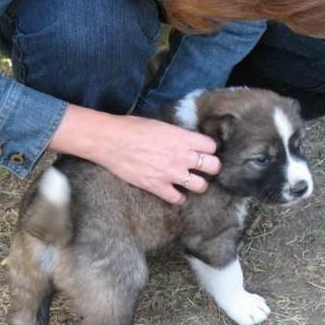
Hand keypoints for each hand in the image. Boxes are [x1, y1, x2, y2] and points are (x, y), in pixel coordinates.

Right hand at [49, 105, 220, 204]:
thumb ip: (178, 136)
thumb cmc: (132, 128)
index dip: (209, 150)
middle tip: (203, 169)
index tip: (204, 152)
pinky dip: (178, 198)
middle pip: (213, 167)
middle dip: (211, 168)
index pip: (212, 147)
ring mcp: (171, 173)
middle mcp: (182, 156)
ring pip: (201, 186)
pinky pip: (178, 199)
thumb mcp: (162, 125)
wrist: (110, 141)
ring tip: (191, 182)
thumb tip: (187, 141)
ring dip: (198, 185)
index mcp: (183, 138)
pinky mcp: (157, 186)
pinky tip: (175, 193)